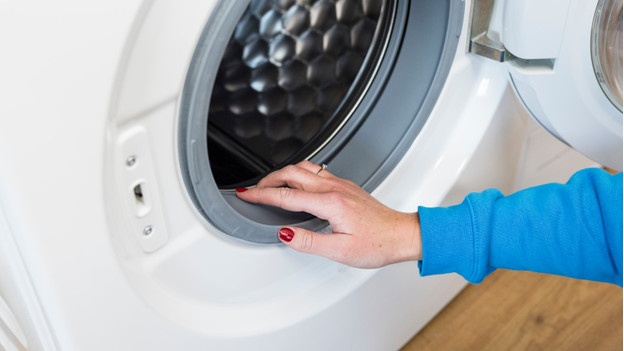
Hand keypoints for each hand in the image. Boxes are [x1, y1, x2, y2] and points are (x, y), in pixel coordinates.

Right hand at [236, 161, 421, 267]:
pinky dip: (298, 174)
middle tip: (254, 191)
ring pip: (304, 169)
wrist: (402, 235)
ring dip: (283, 174)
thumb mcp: (341, 251)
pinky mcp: (345, 186)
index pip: (287, 196)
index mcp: (330, 203)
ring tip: (270, 185)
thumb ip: (309, 242)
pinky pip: (315, 172)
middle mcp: (334, 188)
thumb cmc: (378, 243)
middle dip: (268, 180)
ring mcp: (341, 184)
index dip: (262, 195)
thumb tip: (285, 235)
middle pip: (292, 173)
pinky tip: (297, 184)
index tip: (246, 195)